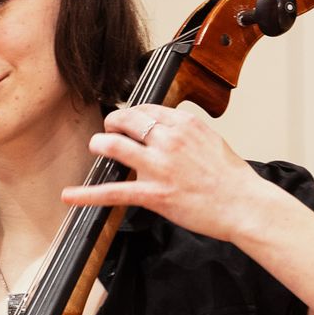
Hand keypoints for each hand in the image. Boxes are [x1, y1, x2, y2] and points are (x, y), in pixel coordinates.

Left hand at [61, 102, 274, 245]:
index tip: (127, 121)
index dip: (132, 115)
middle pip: (128, 120)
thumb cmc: (232, 179)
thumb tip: (171, 132)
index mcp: (185, 124)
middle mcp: (170, 139)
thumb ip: (187, 134)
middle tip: (108, 131)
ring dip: (101, 145)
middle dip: (113, 124)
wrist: (244, 204)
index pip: (147, 109)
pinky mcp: (154, 193)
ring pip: (116, 147)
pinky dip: (87, 195)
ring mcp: (160, 166)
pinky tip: (69, 195)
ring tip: (96, 148)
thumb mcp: (212, 142)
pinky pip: (113, 192)